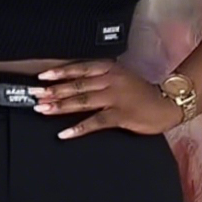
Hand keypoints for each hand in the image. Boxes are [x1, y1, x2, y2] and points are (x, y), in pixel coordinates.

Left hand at [31, 59, 182, 137]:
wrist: (167, 103)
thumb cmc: (141, 93)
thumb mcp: (120, 77)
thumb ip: (100, 78)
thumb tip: (73, 84)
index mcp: (110, 69)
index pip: (80, 68)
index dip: (60, 72)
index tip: (41, 76)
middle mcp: (111, 80)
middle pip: (77, 84)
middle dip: (53, 90)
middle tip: (34, 94)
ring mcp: (116, 97)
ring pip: (82, 100)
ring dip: (59, 106)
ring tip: (42, 109)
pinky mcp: (121, 115)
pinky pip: (95, 122)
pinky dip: (78, 128)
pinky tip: (63, 133)